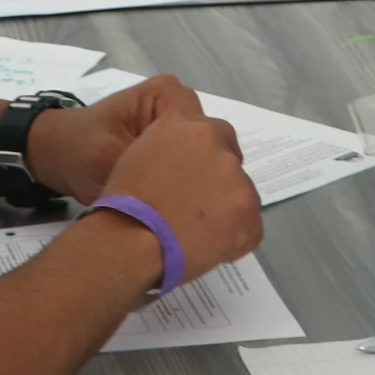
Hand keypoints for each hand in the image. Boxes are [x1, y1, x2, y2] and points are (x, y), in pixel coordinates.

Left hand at [25, 75, 200, 203]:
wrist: (53, 156)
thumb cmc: (78, 150)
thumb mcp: (110, 160)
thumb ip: (149, 171)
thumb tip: (183, 197)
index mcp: (169, 95)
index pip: (209, 133)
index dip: (204, 169)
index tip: (192, 202)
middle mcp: (182, 105)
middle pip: (212, 146)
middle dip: (203, 178)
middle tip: (188, 212)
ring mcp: (177, 124)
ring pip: (205, 159)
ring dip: (195, 184)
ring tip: (181, 212)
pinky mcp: (171, 143)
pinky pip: (191, 164)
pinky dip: (185, 185)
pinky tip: (176, 208)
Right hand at [99, 107, 263, 283]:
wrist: (130, 240)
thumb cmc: (124, 203)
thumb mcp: (140, 155)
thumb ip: (170, 149)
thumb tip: (185, 166)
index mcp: (188, 126)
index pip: (212, 132)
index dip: (205, 157)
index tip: (194, 178)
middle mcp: (217, 145)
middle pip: (228, 159)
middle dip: (218, 180)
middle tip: (196, 206)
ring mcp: (237, 178)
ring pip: (241, 192)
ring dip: (226, 208)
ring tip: (198, 232)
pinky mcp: (248, 211)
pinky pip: (250, 226)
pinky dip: (236, 238)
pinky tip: (209, 248)